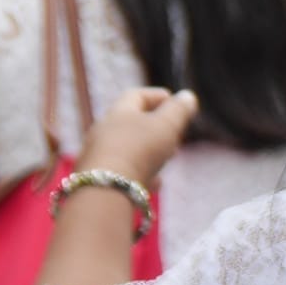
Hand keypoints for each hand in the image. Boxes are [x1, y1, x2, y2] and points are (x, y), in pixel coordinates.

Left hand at [79, 87, 197, 190]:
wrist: (105, 188)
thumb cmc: (139, 150)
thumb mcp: (166, 126)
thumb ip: (179, 110)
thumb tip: (188, 96)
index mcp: (118, 112)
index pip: (136, 96)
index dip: (156, 96)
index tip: (173, 100)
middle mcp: (102, 131)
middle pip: (129, 123)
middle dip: (154, 127)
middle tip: (174, 134)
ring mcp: (97, 155)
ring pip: (126, 148)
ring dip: (147, 151)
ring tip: (165, 160)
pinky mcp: (97, 178)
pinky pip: (121, 171)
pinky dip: (139, 173)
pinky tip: (152, 184)